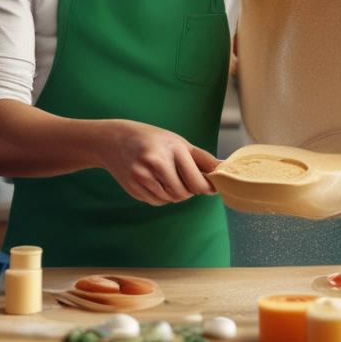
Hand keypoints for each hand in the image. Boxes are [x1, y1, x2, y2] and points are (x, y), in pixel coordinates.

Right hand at [99, 120, 219, 205]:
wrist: (114, 140)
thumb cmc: (153, 140)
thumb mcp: (179, 143)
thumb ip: (203, 159)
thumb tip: (226, 170)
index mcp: (172, 149)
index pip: (197, 182)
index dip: (207, 188)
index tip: (211, 187)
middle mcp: (156, 162)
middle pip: (183, 193)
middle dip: (188, 190)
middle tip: (184, 178)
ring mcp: (142, 176)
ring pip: (170, 199)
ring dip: (174, 193)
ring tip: (167, 176)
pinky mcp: (133, 187)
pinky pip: (156, 202)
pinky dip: (161, 196)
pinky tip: (154, 181)